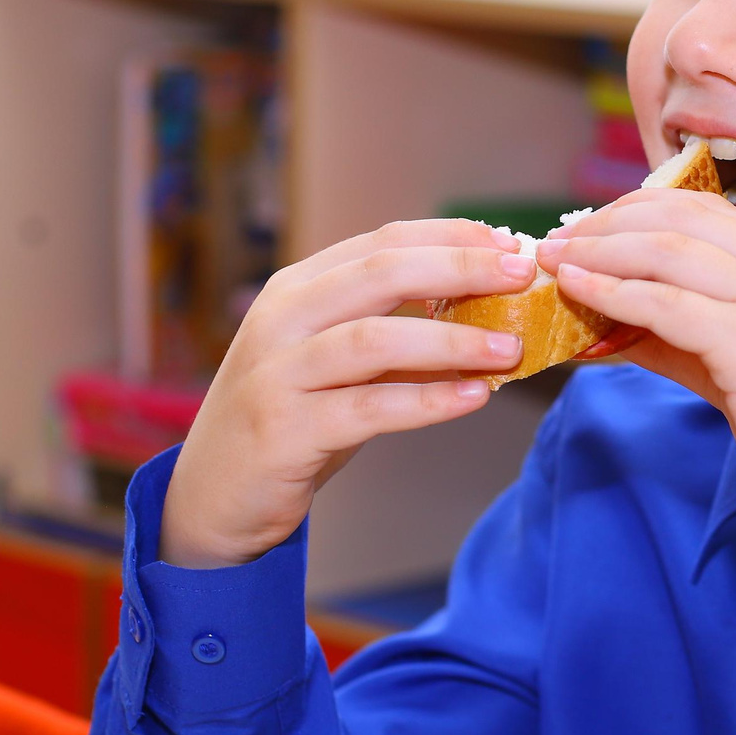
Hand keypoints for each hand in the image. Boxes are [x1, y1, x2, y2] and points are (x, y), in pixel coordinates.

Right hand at [161, 220, 536, 568]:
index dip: (451, 237)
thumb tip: (489, 313)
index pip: (382, 242)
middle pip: (381, 274)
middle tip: (522, 275)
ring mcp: (278, 373)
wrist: (213, 497)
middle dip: (460, 269)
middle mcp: (282, 319)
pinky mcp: (285, 429)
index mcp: (297, 289)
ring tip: (510, 348)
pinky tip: (473, 397)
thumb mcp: (338, 365)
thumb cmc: (291, 420)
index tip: (509, 243)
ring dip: (452, 340)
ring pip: (376, 339)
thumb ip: (395, 335)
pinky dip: (428, 400)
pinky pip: (370, 408)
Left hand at [538, 191, 735, 550]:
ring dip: (598, 253)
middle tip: (557, 242)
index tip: (586, 229)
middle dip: (607, 223)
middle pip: (681, 217)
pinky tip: (579, 296)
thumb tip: (599, 318)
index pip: (704, 208)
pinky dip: (612, 294)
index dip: (634, 210)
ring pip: (668, 251)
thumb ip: (680, 334)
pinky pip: (666, 305)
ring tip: (554, 264)